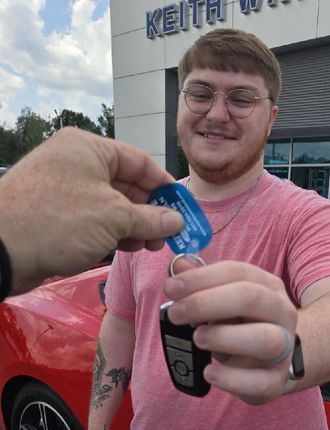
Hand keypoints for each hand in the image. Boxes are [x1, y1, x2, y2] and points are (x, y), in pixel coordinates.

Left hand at [0, 127, 183, 294]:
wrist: (1, 250)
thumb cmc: (58, 221)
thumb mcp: (114, 217)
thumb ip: (151, 218)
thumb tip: (177, 221)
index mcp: (89, 149)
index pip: (139, 161)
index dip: (164, 186)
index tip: (182, 207)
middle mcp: (77, 164)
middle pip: (127, 185)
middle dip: (150, 212)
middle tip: (167, 235)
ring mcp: (66, 190)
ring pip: (112, 206)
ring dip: (134, 226)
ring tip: (150, 245)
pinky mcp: (58, 215)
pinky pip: (95, 219)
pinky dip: (114, 233)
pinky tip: (128, 248)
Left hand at [164, 260, 297, 404]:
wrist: (269, 363)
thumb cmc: (240, 326)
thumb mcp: (222, 301)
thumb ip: (201, 283)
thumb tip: (178, 265)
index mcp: (268, 287)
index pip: (237, 272)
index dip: (201, 278)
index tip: (171, 288)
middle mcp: (282, 313)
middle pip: (252, 298)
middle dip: (207, 303)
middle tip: (176, 314)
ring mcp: (283, 349)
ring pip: (265, 339)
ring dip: (224, 337)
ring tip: (198, 339)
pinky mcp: (275, 381)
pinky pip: (260, 382)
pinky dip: (231, 378)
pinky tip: (209, 372)